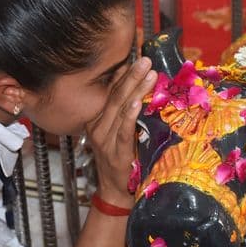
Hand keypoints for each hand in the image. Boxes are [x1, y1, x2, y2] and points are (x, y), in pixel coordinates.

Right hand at [84, 56, 155, 206]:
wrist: (116, 192)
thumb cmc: (124, 160)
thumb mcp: (122, 132)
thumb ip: (130, 112)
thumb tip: (147, 87)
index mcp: (99, 117)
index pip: (111, 89)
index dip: (124, 71)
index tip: (137, 53)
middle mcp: (97, 125)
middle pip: (115, 94)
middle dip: (132, 74)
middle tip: (146, 58)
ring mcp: (104, 139)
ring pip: (119, 108)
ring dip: (135, 88)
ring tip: (148, 72)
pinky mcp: (114, 152)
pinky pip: (122, 130)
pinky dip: (129, 115)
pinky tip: (136, 102)